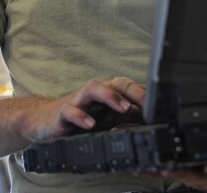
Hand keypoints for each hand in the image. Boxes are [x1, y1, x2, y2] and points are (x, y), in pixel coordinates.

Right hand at [21, 77, 145, 141]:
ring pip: (93, 89)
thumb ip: (130, 115)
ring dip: (110, 96)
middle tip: (145, 100)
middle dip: (131, 89)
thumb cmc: (81, 117)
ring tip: (123, 108)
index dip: (143, 92)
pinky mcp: (63, 113)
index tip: (160, 102)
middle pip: (113, 82)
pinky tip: (90, 124)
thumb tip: (155, 115)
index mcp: (106, 93)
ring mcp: (78, 101)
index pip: (127, 86)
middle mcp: (94, 93)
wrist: (45, 121)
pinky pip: (71, 111)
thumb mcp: (109, 117)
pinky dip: (81, 116)